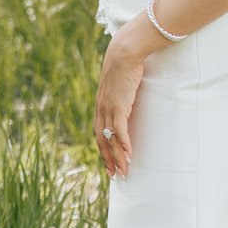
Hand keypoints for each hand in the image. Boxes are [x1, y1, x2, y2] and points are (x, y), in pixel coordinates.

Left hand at [92, 20, 159, 178]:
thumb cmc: (125, 64)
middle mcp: (101, 109)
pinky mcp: (119, 106)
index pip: (98, 132)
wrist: (123, 52)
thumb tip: (129, 94)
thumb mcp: (121, 82)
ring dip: (117, 157)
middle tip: (114, 175)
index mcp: (100, 104)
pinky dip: (123, 144)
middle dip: (107, 159)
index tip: (108, 162)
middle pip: (101, 140)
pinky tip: (128, 155)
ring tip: (123, 171)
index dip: (102, 149)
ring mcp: (108, 108)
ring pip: (110, 139)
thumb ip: (122, 92)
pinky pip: (119, 130)